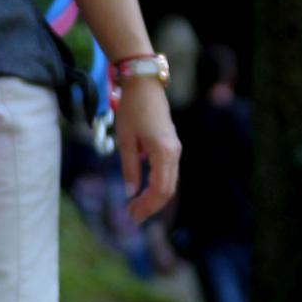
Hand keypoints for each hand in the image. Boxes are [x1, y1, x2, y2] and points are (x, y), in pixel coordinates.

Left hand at [114, 79, 180, 223]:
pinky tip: (143, 191)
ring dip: (154, 198)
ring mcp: (175, 149)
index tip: (131, 216)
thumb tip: (130, 193)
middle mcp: (174, 153)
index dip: (146, 206)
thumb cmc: (133, 109)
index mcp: (164, 153)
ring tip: (136, 208)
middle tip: (132, 217)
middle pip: (167, 190)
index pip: (159, 189)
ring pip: (169, 183)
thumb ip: (130, 168)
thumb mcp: (126, 140)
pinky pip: (167, 172)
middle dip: (150, 206)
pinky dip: (157, 186)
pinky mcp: (171, 146)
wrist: (144, 85)